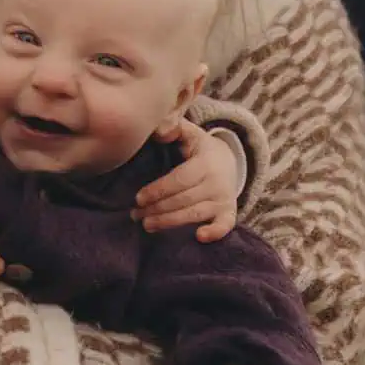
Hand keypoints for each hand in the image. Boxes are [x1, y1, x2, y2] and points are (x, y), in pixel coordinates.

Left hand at [135, 118, 241, 240]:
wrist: (229, 162)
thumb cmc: (200, 150)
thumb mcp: (190, 134)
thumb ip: (174, 127)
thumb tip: (159, 130)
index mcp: (205, 163)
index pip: (179, 180)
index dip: (158, 190)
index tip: (138, 199)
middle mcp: (217, 182)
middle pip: (183, 200)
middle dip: (156, 209)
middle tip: (135, 215)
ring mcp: (224, 199)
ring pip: (194, 214)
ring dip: (169, 222)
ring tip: (147, 225)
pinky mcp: (228, 212)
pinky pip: (225, 225)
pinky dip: (215, 233)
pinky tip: (198, 237)